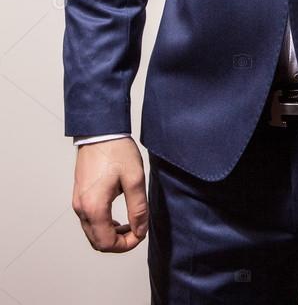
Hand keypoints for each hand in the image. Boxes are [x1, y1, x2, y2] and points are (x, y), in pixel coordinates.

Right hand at [72, 137, 147, 251]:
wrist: (100, 130)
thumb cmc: (116, 150)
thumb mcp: (135, 179)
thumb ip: (138, 209)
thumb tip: (141, 230)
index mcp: (94, 207)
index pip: (107, 243)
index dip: (126, 245)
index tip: (141, 234)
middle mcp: (81, 208)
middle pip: (97, 242)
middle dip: (119, 242)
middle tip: (137, 230)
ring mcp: (77, 202)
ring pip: (92, 233)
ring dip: (110, 234)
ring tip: (130, 223)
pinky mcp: (79, 196)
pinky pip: (89, 221)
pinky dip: (103, 225)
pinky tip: (117, 217)